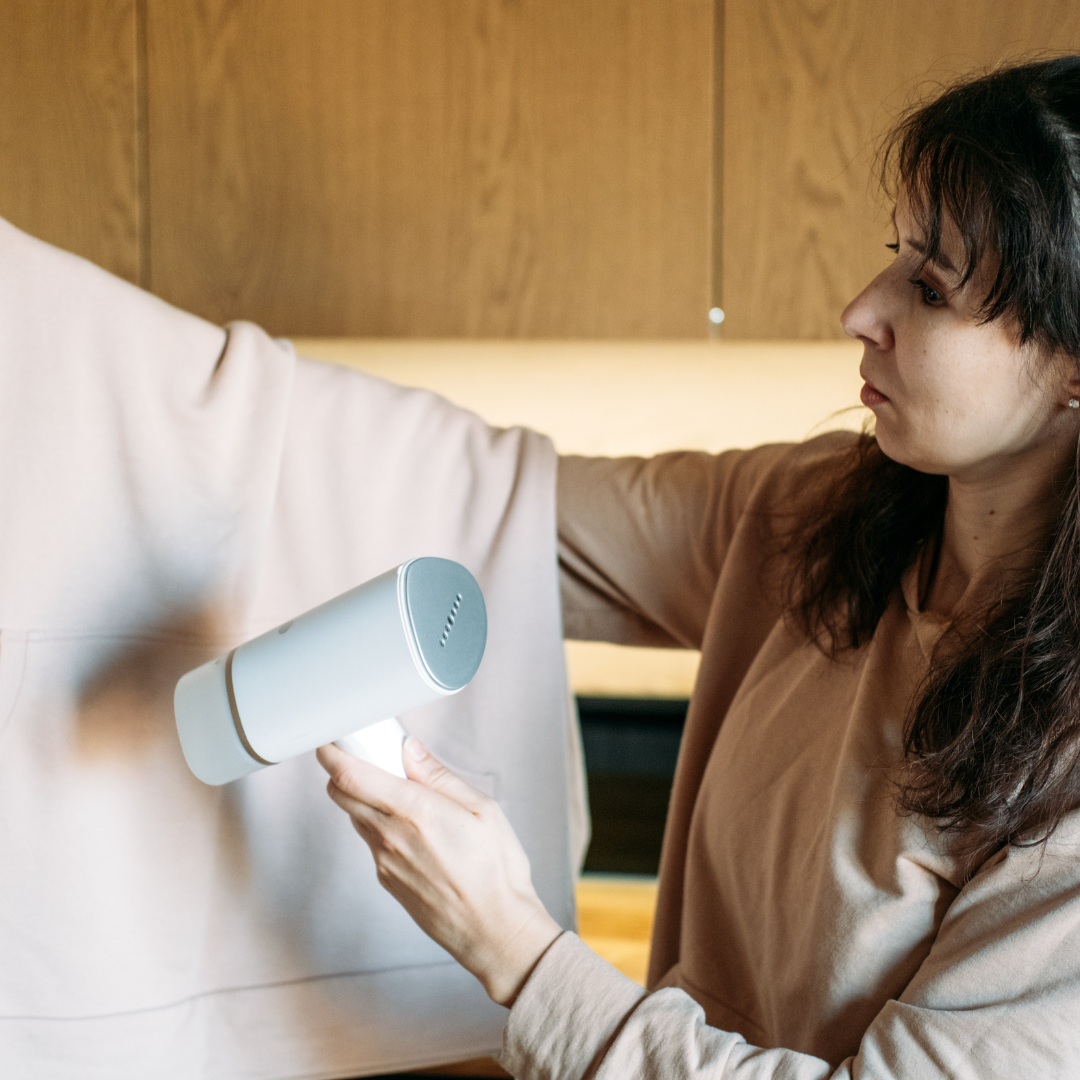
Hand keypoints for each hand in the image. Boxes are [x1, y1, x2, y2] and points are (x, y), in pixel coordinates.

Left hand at [316, 738, 562, 1006]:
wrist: (494, 930)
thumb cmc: (496, 870)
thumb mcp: (482, 809)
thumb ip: (439, 776)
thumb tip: (410, 749)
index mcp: (414, 811)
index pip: (350, 776)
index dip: (332, 752)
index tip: (331, 738)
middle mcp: (390, 836)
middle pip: (340, 794)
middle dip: (342, 769)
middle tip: (368, 756)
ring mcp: (384, 861)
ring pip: (356, 816)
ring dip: (364, 797)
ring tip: (402, 793)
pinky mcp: (386, 880)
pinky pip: (372, 841)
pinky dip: (380, 824)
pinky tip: (414, 828)